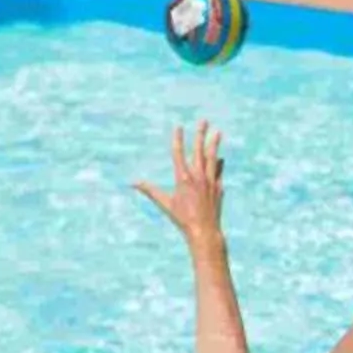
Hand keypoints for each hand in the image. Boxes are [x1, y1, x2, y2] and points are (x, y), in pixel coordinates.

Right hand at [132, 123, 225, 240]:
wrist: (204, 231)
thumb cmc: (182, 219)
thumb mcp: (165, 204)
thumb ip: (150, 191)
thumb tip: (133, 183)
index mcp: (183, 179)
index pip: (179, 153)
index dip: (178, 138)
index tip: (178, 126)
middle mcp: (198, 177)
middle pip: (199, 150)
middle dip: (200, 134)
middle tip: (203, 120)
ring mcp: (210, 181)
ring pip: (212, 158)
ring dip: (214, 144)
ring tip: (218, 132)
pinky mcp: (218, 188)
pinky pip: (218, 171)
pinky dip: (218, 164)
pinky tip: (220, 158)